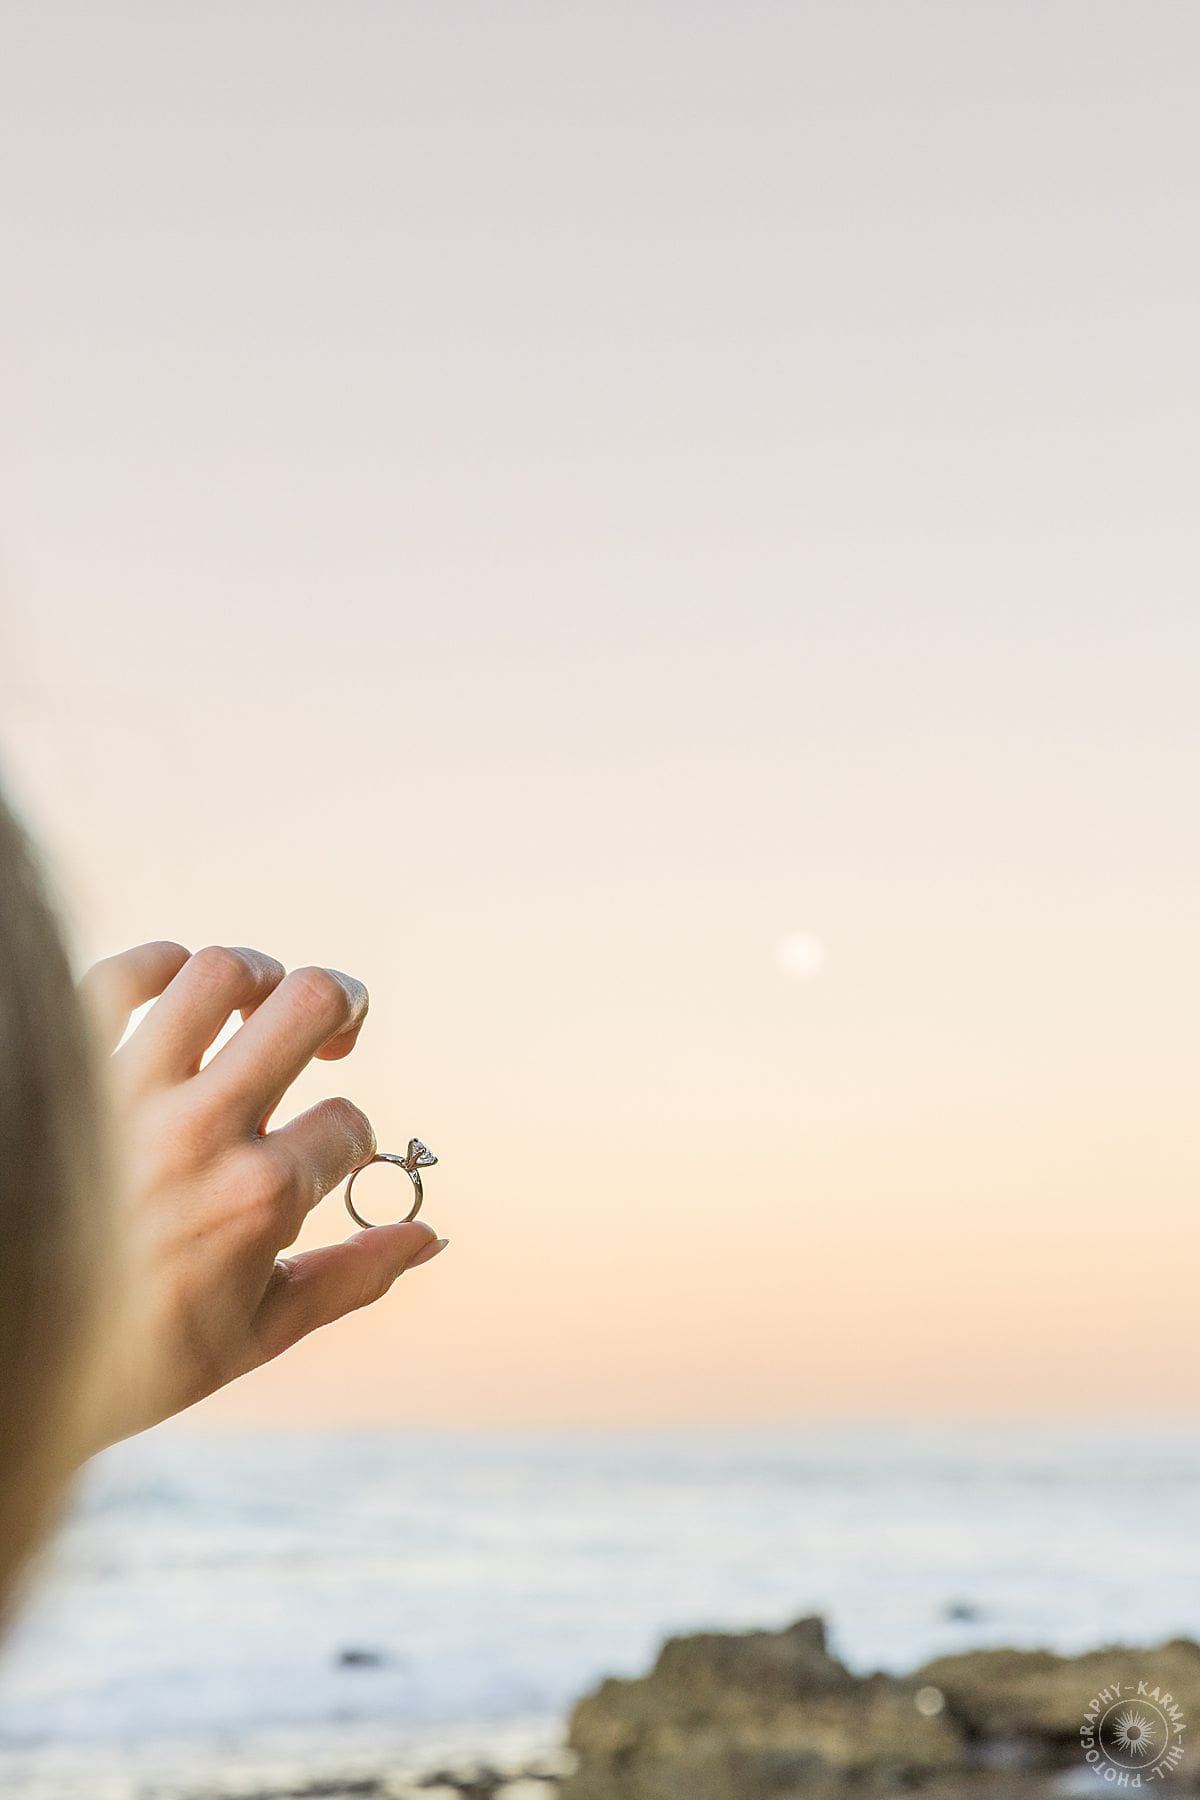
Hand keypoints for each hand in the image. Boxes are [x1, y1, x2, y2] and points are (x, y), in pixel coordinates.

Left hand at [79, 942, 447, 1444]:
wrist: (18, 1360)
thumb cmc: (134, 1358)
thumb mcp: (258, 1333)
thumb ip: (350, 1278)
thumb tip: (428, 1238)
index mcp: (258, 1197)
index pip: (348, 1120)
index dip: (353, 1138)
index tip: (326, 1158)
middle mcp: (203, 1131)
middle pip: (308, 1003)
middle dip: (345, 1006)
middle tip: (340, 1031)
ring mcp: (131, 1094)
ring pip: (218, 973)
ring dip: (261, 977)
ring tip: (263, 1004)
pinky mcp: (73, 1072)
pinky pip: (119, 980)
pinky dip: (158, 967)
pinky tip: (180, 993)